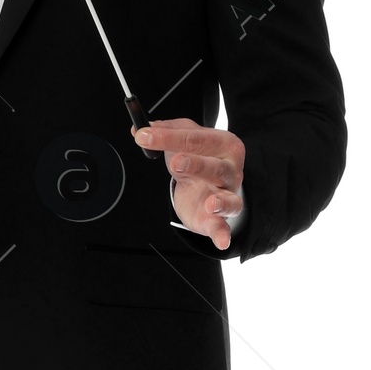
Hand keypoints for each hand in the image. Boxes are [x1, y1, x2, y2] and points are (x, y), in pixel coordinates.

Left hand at [132, 117, 245, 250]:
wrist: (208, 184)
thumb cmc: (198, 156)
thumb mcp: (183, 137)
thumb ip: (163, 131)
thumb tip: (139, 128)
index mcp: (222, 143)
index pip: (195, 138)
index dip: (167, 137)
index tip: (143, 136)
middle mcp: (230, 169)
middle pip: (215, 167)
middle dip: (197, 165)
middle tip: (176, 162)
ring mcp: (228, 195)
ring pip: (228, 199)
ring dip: (220, 202)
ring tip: (211, 203)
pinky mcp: (219, 219)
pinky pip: (223, 227)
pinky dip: (223, 234)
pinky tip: (222, 241)